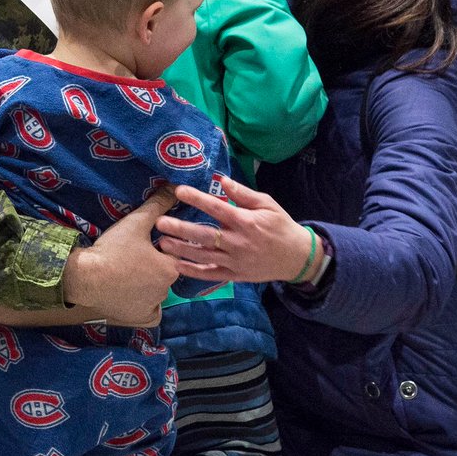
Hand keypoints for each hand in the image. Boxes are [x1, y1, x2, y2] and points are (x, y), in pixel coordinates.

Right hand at [61, 189, 178, 325]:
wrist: (85, 277)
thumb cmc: (113, 249)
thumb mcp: (136, 222)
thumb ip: (157, 205)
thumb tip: (174, 187)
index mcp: (170, 267)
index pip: (173, 254)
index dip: (160, 247)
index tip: (145, 244)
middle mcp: (167, 289)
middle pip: (164, 273)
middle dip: (154, 266)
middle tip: (133, 257)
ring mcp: (153, 306)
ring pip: (156, 292)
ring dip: (148, 284)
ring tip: (128, 273)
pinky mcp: (140, 318)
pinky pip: (150, 313)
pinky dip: (146, 307)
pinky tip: (135, 297)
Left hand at [156, 176, 319, 283]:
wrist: (296, 257)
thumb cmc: (281, 225)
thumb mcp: (267, 204)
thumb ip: (243, 193)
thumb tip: (222, 180)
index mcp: (246, 221)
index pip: (217, 208)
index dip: (197, 199)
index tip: (179, 191)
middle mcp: (238, 242)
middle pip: (204, 235)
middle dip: (180, 229)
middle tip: (160, 222)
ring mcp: (235, 261)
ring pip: (203, 256)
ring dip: (181, 250)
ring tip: (162, 243)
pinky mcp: (235, 275)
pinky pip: (210, 275)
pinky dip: (193, 272)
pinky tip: (176, 266)